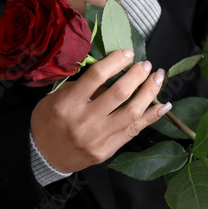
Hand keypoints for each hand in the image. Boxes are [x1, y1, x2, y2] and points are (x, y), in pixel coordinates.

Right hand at [30, 49, 170, 172]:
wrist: (43, 155)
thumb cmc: (49, 120)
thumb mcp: (57, 96)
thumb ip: (83, 84)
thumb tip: (114, 68)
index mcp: (68, 103)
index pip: (97, 76)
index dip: (116, 61)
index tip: (128, 53)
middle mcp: (84, 121)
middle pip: (119, 93)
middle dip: (138, 75)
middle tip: (147, 64)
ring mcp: (98, 138)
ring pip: (132, 112)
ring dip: (150, 92)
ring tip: (158, 78)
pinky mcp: (107, 150)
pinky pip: (134, 131)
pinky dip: (152, 117)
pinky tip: (164, 105)